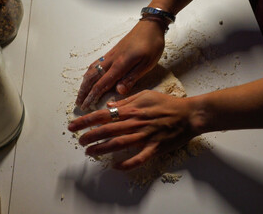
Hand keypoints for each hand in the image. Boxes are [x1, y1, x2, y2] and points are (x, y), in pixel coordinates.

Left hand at [68, 90, 205, 169]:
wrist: (189, 114)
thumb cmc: (167, 104)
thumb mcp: (146, 95)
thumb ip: (126, 101)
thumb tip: (110, 106)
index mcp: (132, 110)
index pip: (103, 115)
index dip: (86, 121)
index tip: (73, 125)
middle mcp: (135, 123)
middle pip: (107, 130)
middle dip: (90, 135)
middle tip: (79, 141)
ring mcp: (145, 136)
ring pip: (118, 143)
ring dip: (102, 148)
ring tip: (89, 152)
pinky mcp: (154, 148)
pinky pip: (139, 158)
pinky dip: (127, 164)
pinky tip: (116, 166)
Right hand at [76, 20, 165, 109]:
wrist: (150, 26)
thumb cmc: (151, 45)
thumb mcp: (147, 64)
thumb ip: (131, 78)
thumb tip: (118, 91)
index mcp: (119, 65)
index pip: (101, 84)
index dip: (92, 96)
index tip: (85, 106)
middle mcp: (111, 60)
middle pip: (91, 77)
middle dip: (83, 91)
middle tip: (78, 103)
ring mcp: (110, 55)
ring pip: (91, 70)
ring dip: (84, 83)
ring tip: (80, 93)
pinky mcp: (111, 52)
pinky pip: (95, 64)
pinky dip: (88, 73)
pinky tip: (88, 77)